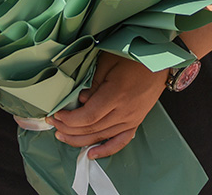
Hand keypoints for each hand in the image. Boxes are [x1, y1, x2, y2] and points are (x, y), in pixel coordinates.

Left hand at [50, 53, 165, 158]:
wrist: (158, 62)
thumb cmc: (132, 58)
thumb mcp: (107, 63)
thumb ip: (93, 84)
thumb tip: (80, 101)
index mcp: (116, 96)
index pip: (88, 117)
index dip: (69, 120)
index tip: (55, 115)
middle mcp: (124, 112)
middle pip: (92, 129)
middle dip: (69, 129)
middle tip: (53, 124)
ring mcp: (131, 120)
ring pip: (102, 137)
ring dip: (80, 140)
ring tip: (62, 136)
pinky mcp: (135, 122)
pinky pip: (120, 141)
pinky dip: (106, 150)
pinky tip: (92, 154)